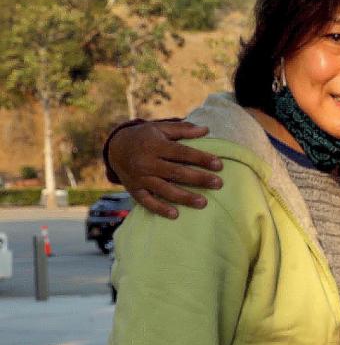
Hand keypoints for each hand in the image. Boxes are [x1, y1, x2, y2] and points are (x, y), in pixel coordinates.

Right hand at [108, 121, 223, 218]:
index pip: (182, 153)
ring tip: (203, 203)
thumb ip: (183, 130)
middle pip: (176, 173)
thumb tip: (206, 129)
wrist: (115, 148)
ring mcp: (140, 178)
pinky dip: (160, 209)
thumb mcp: (161, 129)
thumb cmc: (144, 137)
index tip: (219, 165)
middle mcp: (147, 163)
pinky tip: (175, 215)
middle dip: (199, 179)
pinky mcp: (134, 190)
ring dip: (184, 197)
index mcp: (155, 146)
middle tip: (219, 184)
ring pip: (165, 190)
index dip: (201, 158)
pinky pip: (147, 202)